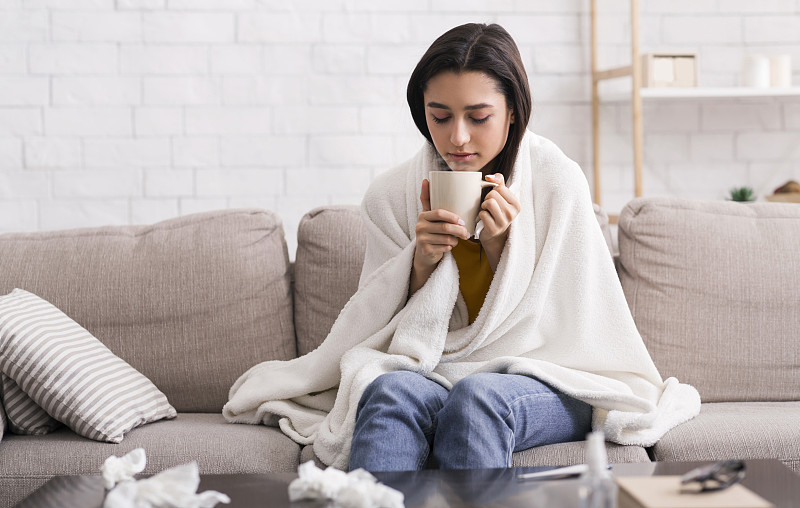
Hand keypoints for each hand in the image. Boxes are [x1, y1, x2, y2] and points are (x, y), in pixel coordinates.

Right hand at [410, 178, 469, 294]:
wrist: (424, 252)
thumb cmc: (431, 230)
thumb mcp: (429, 214)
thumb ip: (428, 198)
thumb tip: (426, 179)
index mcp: (423, 216)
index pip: (439, 213)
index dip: (452, 216)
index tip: (462, 220)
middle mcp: (419, 227)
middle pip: (445, 227)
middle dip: (459, 230)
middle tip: (466, 232)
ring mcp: (421, 240)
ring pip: (446, 239)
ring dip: (456, 239)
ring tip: (458, 239)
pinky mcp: (425, 251)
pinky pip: (445, 248)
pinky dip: (451, 247)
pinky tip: (450, 246)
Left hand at [478, 173, 519, 269]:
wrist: (494, 235)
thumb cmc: (496, 212)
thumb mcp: (501, 197)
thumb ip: (499, 182)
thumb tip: (489, 176)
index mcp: (517, 204)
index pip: (500, 188)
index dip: (493, 192)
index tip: (495, 200)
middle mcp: (512, 214)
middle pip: (493, 195)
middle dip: (487, 199)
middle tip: (489, 207)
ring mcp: (504, 223)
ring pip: (488, 203)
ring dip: (483, 206)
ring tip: (486, 211)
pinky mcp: (494, 229)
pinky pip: (483, 214)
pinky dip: (480, 215)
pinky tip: (484, 220)